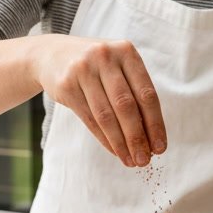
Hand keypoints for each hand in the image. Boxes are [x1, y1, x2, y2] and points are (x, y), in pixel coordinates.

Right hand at [32, 34, 166, 166]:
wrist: (52, 54)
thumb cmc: (96, 67)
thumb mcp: (118, 67)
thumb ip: (135, 93)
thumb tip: (152, 137)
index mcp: (126, 52)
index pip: (146, 94)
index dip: (155, 124)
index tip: (160, 147)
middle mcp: (105, 57)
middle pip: (126, 106)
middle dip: (137, 137)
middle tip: (144, 160)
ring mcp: (83, 70)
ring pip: (106, 115)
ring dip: (120, 143)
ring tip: (130, 161)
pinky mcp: (66, 85)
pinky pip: (89, 118)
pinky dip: (104, 139)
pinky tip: (115, 151)